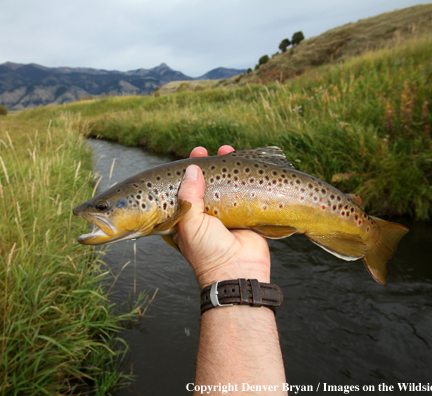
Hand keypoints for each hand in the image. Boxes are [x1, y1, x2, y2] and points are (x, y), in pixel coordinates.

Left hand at [174, 145, 271, 288]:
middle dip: (208, 166)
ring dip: (228, 168)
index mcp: (187, 219)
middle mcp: (206, 216)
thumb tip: (191, 170)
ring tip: (227, 150)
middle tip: (208, 151)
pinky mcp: (247, 217)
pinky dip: (247, 179)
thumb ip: (188, 196)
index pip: (185, 189)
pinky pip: (247, 194)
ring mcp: (227, 216)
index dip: (188, 172)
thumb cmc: (208, 252)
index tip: (193, 156)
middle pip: (206, 184)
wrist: (238, 273)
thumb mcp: (190, 224)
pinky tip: (246, 164)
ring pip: (226, 186)